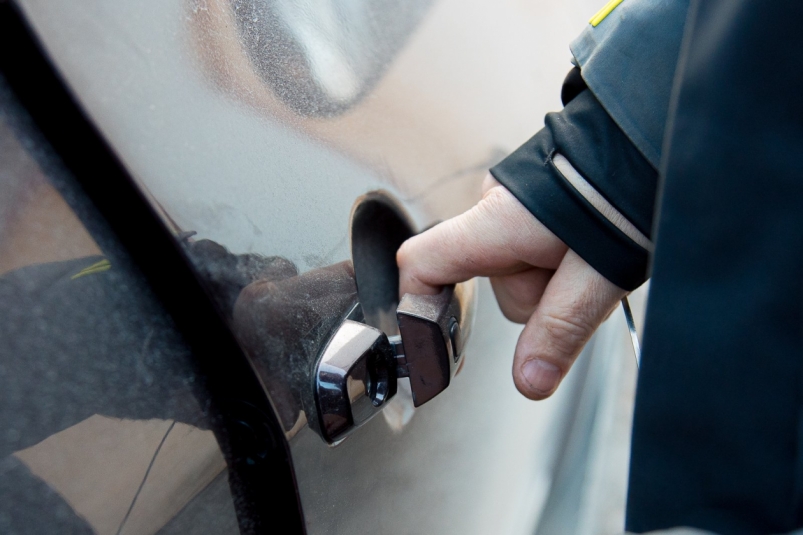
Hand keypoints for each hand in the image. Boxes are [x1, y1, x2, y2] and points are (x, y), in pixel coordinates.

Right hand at [397, 175, 625, 399]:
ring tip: (597, 259)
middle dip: (538, 299)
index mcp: (497, 222)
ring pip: (519, 270)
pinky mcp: (537, 202)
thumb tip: (529, 382)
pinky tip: (591, 249)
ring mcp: (517, 203)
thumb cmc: (629, 190)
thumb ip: (560, 328)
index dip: (419, 307)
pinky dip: (561, 261)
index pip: (423, 262)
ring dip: (555, 280)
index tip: (436, 342)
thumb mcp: (598, 273)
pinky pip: (534, 248)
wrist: (658, 138)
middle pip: (492, 282)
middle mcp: (497, 207)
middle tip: (585, 283)